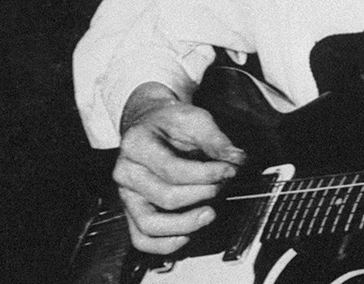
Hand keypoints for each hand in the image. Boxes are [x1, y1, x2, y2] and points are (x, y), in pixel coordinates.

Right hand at [113, 82, 248, 253]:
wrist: (153, 124)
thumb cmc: (171, 123)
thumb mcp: (195, 119)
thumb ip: (216, 140)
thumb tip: (237, 159)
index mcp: (136, 144)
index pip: (172, 169)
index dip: (206, 174)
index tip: (230, 170)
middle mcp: (126, 172)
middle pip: (165, 196)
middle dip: (201, 194)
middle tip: (222, 186)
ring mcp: (127, 195)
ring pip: (150, 225)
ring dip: (185, 224)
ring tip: (210, 214)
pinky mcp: (133, 211)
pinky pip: (142, 239)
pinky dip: (164, 244)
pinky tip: (188, 235)